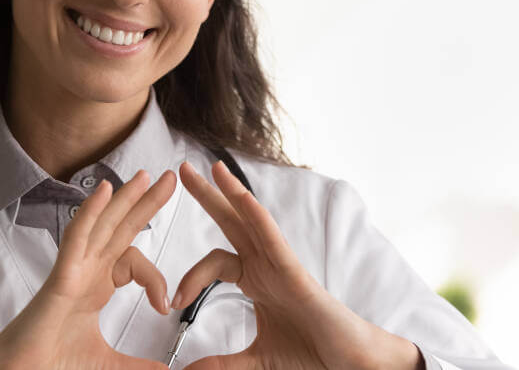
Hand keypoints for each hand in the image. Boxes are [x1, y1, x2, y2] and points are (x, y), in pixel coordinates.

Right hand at [0, 169, 175, 369]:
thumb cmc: (50, 363)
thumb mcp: (108, 364)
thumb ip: (138, 366)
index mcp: (96, 286)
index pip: (132, 262)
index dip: (154, 278)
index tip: (164, 306)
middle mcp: (86, 272)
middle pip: (120, 229)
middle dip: (144, 203)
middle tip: (170, 179)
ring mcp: (73, 270)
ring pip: (102, 225)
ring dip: (124, 199)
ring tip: (146, 175)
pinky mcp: (61, 277)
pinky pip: (76, 238)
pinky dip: (90, 213)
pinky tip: (105, 191)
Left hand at [173, 161, 423, 369]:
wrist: (347, 364)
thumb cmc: (312, 353)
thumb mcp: (256, 360)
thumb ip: (223, 364)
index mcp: (256, 280)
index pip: (214, 261)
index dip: (189, 277)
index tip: (171, 302)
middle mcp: (267, 265)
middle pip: (231, 222)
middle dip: (207, 195)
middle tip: (181, 170)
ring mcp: (282, 264)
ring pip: (252, 220)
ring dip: (232, 192)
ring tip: (211, 168)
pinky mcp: (295, 272)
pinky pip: (273, 239)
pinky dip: (257, 217)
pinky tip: (242, 198)